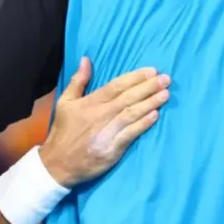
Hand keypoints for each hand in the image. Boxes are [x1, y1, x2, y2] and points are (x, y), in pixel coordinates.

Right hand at [39, 57, 169, 186]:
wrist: (58, 164)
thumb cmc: (63, 132)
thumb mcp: (65, 102)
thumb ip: (78, 80)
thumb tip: (86, 59)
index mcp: (90, 103)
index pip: (116, 86)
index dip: (135, 78)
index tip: (152, 70)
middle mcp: (100, 115)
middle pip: (128, 98)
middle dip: (148, 87)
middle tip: (165, 79)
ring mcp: (107, 132)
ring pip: (132, 114)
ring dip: (150, 103)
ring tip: (165, 94)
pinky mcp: (112, 149)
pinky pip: (131, 134)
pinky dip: (143, 124)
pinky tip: (155, 116)